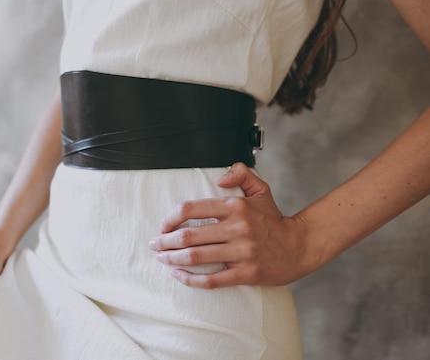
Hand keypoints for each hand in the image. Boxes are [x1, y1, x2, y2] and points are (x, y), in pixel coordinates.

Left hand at [149, 163, 312, 288]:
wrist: (299, 246)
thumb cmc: (273, 219)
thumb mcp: (260, 189)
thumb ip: (240, 173)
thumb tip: (219, 177)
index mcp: (235, 206)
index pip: (191, 209)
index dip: (170, 218)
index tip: (163, 226)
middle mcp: (237, 228)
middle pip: (189, 235)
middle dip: (165, 241)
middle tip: (154, 244)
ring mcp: (242, 252)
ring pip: (196, 256)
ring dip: (172, 259)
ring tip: (162, 258)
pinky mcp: (246, 273)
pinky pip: (212, 279)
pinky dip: (191, 279)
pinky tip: (178, 275)